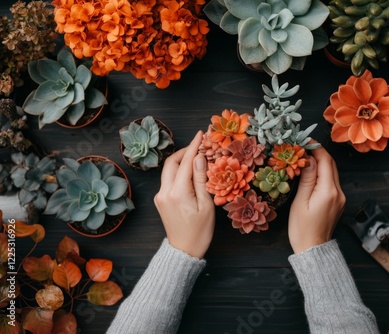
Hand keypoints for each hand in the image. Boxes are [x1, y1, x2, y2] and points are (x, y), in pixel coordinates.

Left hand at [154, 131, 214, 257]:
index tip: (201, 134)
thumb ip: (201, 179)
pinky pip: (168, 180)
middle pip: (172, 162)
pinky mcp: (160, 200)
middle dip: (185, 151)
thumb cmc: (200, 232)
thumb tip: (200, 157)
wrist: (184, 251)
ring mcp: (160, 196)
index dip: (194, 146)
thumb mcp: (206, 205)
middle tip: (199, 146)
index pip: (186, 162)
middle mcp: (164, 192)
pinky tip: (191, 174)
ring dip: (181, 161)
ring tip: (197, 158)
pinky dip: (179, 172)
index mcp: (177, 193)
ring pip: (169, 170)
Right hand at [288, 145, 345, 253]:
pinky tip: (310, 172)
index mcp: (329, 191)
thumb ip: (307, 179)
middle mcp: (339, 192)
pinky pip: (331, 182)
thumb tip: (309, 159)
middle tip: (303, 146)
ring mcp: (340, 197)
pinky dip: (322, 173)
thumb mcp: (300, 202)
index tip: (304, 140)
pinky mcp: (338, 202)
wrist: (313, 249)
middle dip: (318, 153)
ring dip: (320, 162)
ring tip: (304, 157)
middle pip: (331, 164)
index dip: (316, 148)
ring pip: (332, 172)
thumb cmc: (302, 228)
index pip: (326, 161)